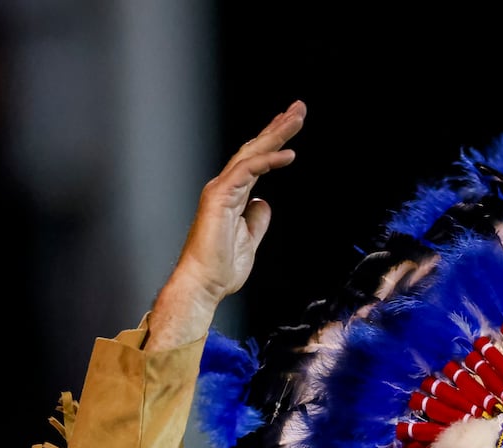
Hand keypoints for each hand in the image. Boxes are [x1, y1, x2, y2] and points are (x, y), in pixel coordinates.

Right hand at [148, 100, 306, 349]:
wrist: (204, 285)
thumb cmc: (221, 269)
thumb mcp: (249, 240)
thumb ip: (256, 220)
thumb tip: (264, 203)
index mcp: (232, 195)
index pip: (256, 160)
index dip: (273, 141)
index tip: (291, 124)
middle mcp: (225, 187)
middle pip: (255, 149)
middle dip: (278, 127)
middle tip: (299, 108)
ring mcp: (221, 190)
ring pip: (251, 153)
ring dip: (276, 134)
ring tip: (296, 118)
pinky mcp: (219, 197)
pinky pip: (247, 172)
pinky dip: (268, 161)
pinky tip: (288, 154)